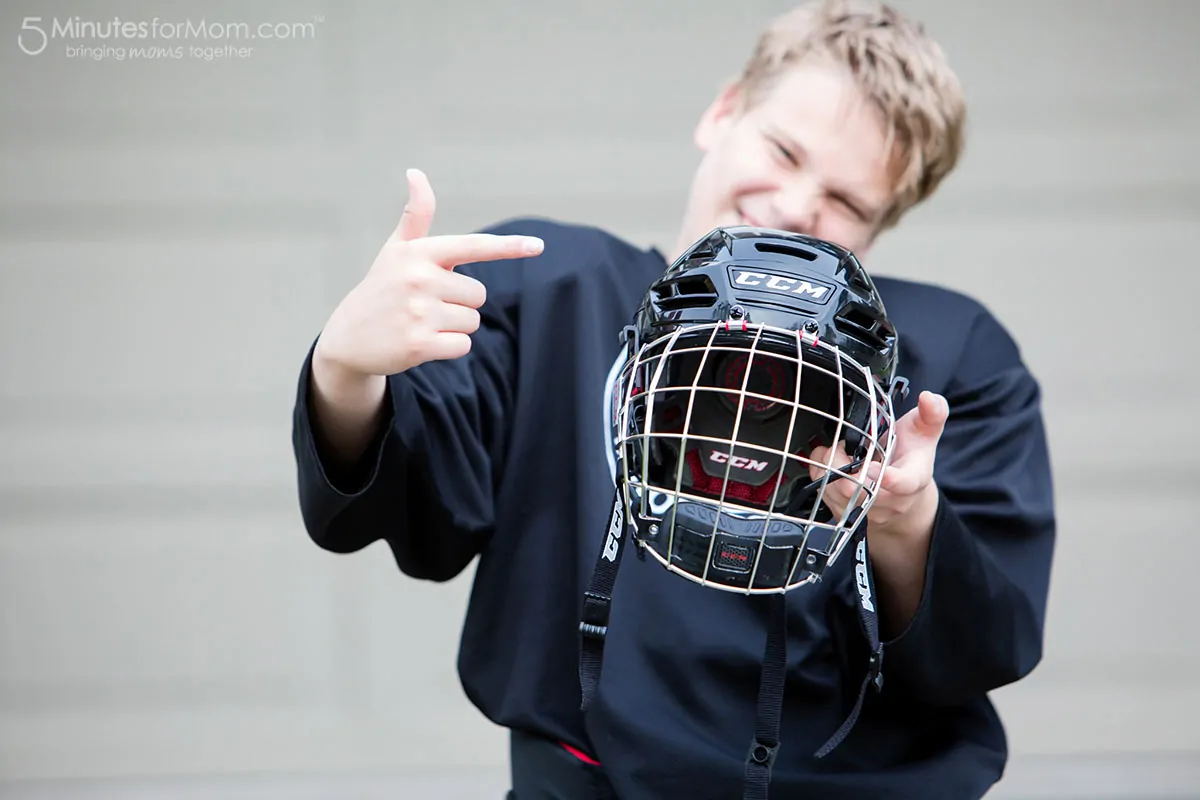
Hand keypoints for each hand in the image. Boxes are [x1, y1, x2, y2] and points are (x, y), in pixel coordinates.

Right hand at [314, 168, 544, 379]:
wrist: (347, 337)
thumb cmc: (382, 287)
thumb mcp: (396, 250)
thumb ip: (415, 215)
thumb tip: (416, 172)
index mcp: (418, 253)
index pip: (473, 246)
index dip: (509, 246)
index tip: (538, 246)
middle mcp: (419, 279)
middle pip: (479, 294)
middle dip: (460, 302)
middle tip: (427, 305)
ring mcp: (419, 313)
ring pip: (472, 321)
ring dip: (454, 326)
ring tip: (422, 322)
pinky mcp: (419, 345)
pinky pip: (463, 346)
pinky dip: (449, 347)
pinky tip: (422, 342)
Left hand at [808, 391, 948, 537]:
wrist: (904, 495)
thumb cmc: (911, 459)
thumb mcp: (925, 432)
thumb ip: (931, 413)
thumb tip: (928, 398)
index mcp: (912, 480)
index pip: (901, 484)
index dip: (885, 478)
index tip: (869, 465)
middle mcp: (889, 501)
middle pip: (858, 488)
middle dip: (842, 462)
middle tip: (842, 445)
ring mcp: (866, 510)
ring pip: (835, 491)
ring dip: (829, 466)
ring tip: (840, 452)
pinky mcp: (846, 513)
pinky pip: (823, 494)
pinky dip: (820, 474)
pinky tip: (832, 464)